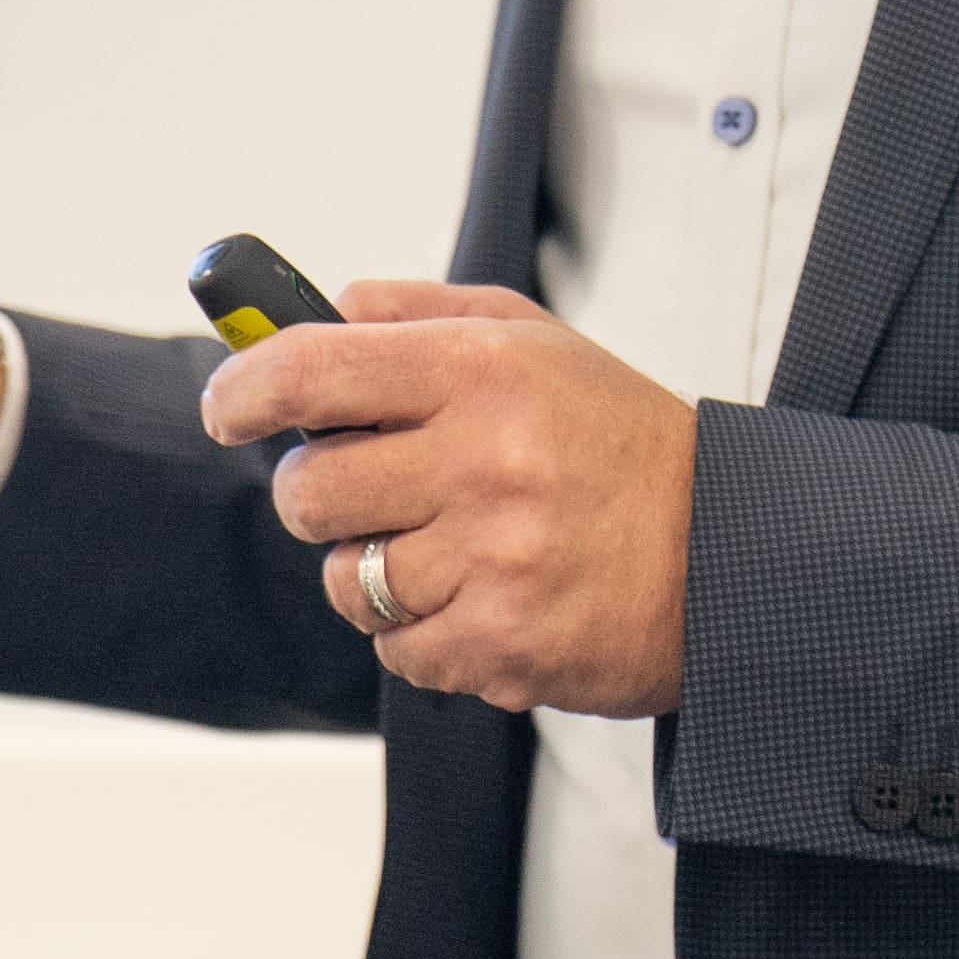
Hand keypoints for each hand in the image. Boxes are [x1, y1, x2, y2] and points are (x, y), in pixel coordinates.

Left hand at [203, 281, 697, 713]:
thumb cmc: (623, 446)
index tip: (229, 406)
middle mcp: (484, 460)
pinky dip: (423, 634)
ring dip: (375, 572)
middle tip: (369, 490)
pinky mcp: (500, 645)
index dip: (245, 388)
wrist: (729, 557)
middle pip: (309, 491)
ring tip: (447, 550)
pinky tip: (482, 599)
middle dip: (321, 495)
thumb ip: (421, 315)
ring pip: (345, 580)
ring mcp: (492, 560)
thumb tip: (324, 307)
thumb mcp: (537, 342)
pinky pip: (396, 651)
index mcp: (484, 372)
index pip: (312, 369)